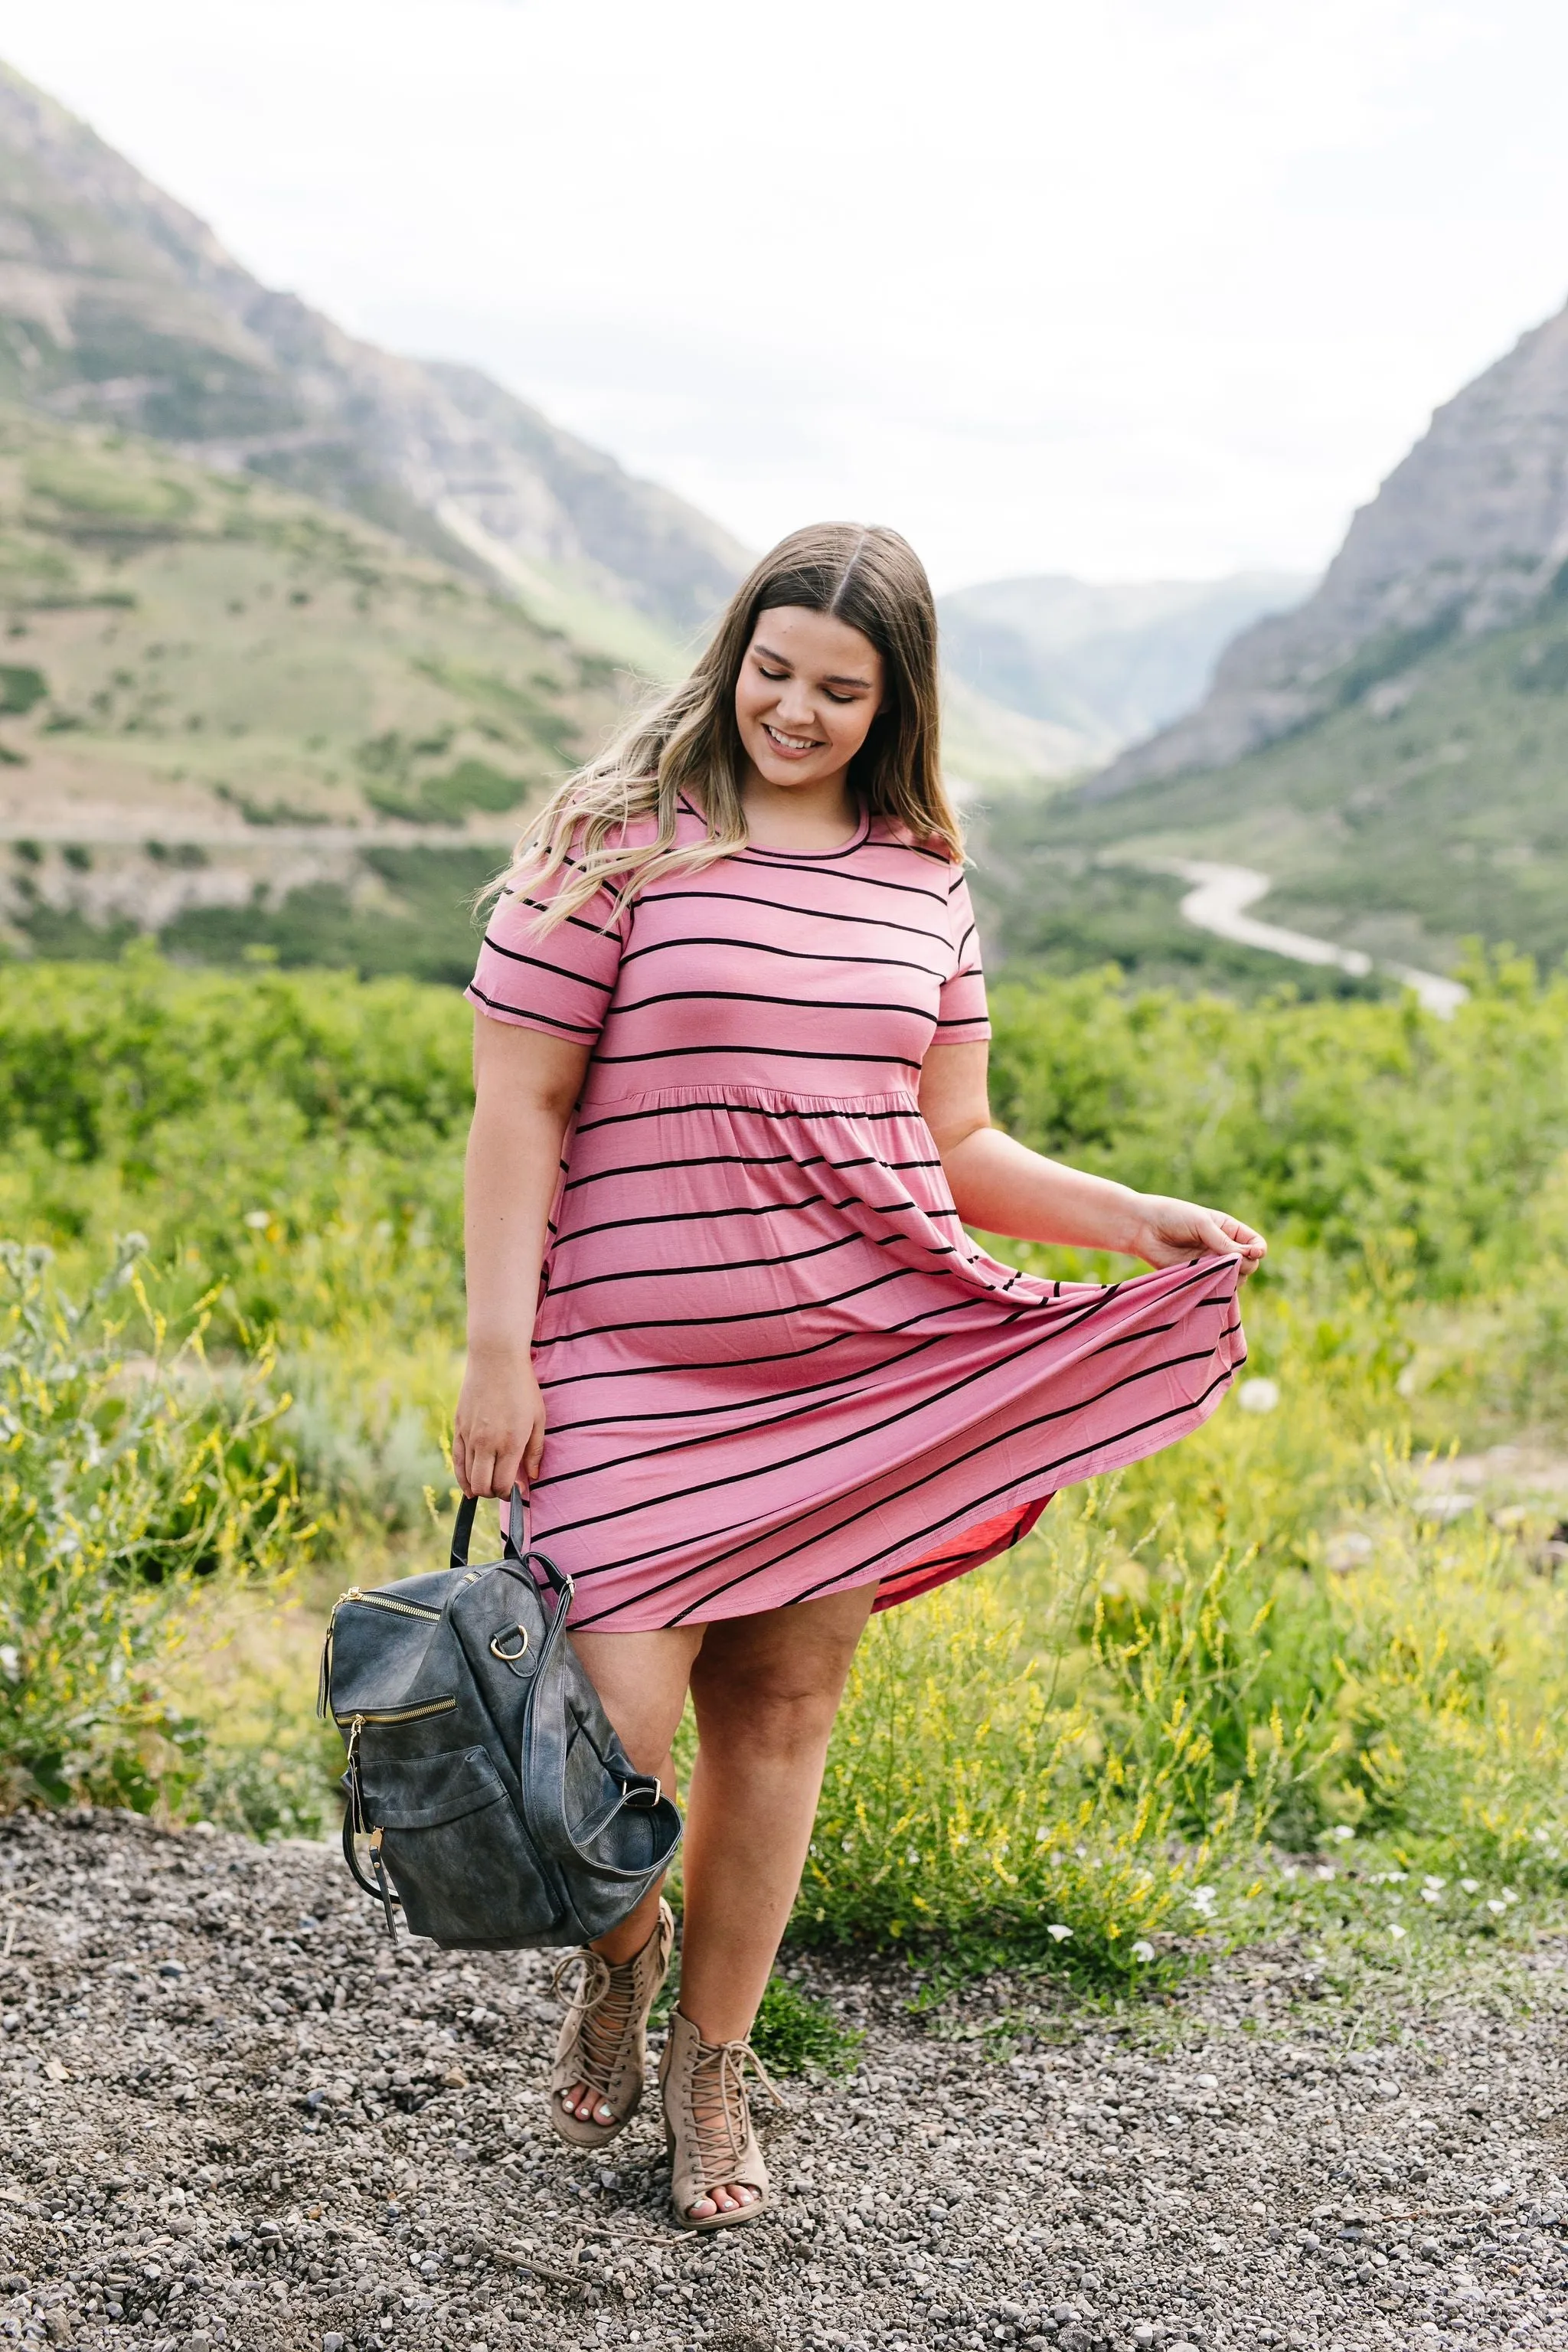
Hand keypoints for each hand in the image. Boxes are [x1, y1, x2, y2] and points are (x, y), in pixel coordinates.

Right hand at [452, 1348, 547, 1496]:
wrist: (495, 1360)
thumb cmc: (522, 1388)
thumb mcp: (538, 1419)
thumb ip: (535, 1451)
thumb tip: (531, 1477)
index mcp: (510, 1443)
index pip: (502, 1485)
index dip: (508, 1493)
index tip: (515, 1489)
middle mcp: (487, 1443)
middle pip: (482, 1486)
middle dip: (493, 1494)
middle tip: (502, 1488)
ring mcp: (470, 1436)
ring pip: (467, 1477)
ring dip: (477, 1487)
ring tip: (487, 1486)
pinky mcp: (459, 1427)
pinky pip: (457, 1460)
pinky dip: (462, 1476)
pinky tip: (468, 1484)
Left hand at [1131, 1194, 1266, 1280]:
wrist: (1142, 1228)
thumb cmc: (1172, 1217)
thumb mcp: (1202, 1223)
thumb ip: (1224, 1242)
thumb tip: (1247, 1257)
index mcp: (1228, 1230)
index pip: (1256, 1244)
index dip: (1259, 1250)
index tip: (1254, 1252)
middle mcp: (1223, 1248)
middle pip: (1250, 1265)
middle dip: (1245, 1265)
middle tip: (1228, 1262)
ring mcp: (1211, 1264)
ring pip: (1235, 1279)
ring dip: (1230, 1277)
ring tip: (1214, 1269)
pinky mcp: (1197, 1277)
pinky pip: (1215, 1287)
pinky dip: (1216, 1287)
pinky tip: (1209, 1281)